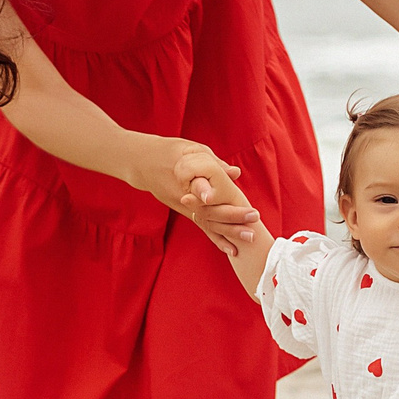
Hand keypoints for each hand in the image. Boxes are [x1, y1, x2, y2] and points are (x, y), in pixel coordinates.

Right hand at [136, 137, 260, 253]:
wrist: (143, 163)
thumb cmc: (170, 152)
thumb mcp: (192, 150)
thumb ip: (214, 163)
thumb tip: (236, 173)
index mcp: (188, 182)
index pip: (212, 199)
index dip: (229, 207)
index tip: (248, 211)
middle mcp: (187, 200)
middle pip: (213, 214)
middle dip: (236, 220)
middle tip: (255, 221)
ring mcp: (186, 208)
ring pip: (209, 225)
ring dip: (230, 233)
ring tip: (249, 239)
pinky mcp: (186, 211)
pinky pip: (203, 227)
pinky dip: (217, 238)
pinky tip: (231, 249)